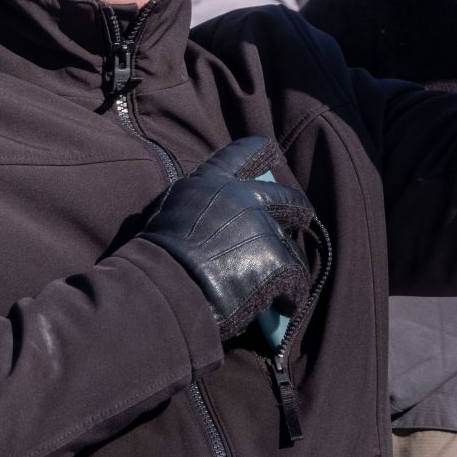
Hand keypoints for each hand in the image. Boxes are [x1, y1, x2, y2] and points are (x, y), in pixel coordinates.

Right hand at [138, 137, 314, 337]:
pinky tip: (283, 306)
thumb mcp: (173, 216)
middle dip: (298, 210)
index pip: (240, 154)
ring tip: (283, 283)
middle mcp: (244, 199)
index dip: (257, 152)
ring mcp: (263, 230)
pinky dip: (290, 296)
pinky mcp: (277, 262)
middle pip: (287, 198)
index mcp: (213, 184)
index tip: (270, 150)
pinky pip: (296, 281)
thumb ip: (201, 209)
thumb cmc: (155, 258)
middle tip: (301, 218)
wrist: (161, 286)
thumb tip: (218, 225)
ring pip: (291, 247)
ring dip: (288, 264)